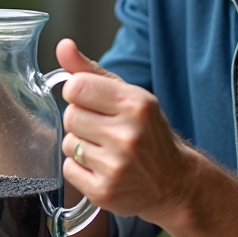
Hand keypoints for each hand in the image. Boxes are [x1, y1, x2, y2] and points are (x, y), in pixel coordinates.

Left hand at [56, 38, 189, 221]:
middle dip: (81, 121)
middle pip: (70, 116)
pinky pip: (69, 170)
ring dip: (81, 146)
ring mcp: (116, 166)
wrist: (174, 182)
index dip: (79, 94)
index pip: (76, 87)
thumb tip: (63, 45)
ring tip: (106, 150)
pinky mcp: (104, 191)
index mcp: (135, 104)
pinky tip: (103, 168)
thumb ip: (91, 71)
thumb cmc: (148, 132)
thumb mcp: (128, 96)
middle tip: (104, 129)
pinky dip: (80, 169)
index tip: (91, 100)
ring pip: (68, 144)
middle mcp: (127, 134)